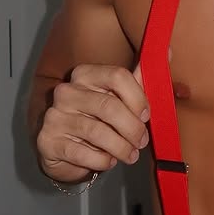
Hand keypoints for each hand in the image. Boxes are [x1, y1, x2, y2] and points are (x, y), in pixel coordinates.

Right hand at [37, 62, 149, 184]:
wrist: (63, 149)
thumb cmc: (96, 119)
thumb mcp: (117, 98)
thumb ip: (138, 79)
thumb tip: (166, 53)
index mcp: (85, 74)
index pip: (117, 76)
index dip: (137, 97)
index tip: (146, 115)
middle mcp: (66, 91)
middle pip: (109, 106)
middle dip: (132, 128)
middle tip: (142, 141)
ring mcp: (54, 116)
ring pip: (98, 132)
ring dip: (121, 147)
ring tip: (131, 155)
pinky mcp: (48, 140)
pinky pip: (83, 153)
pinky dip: (102, 160)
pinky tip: (108, 160)